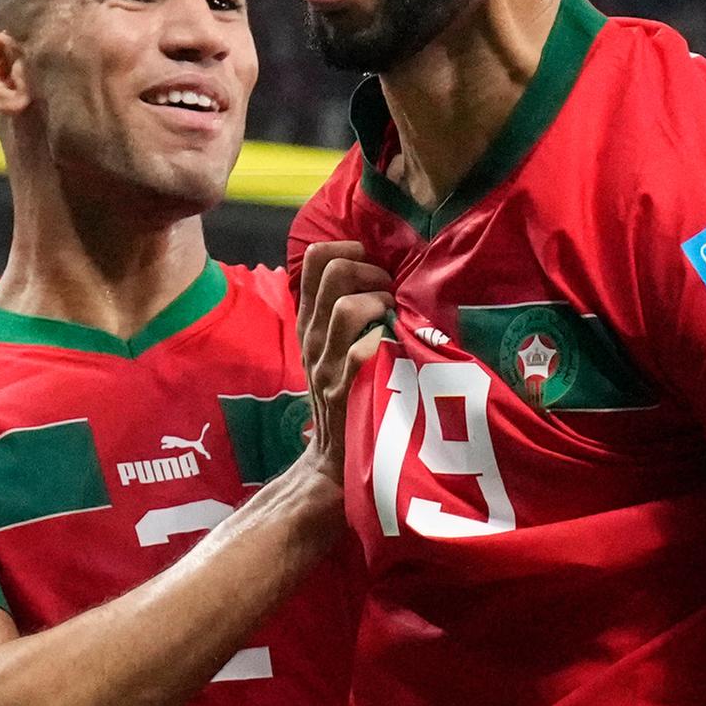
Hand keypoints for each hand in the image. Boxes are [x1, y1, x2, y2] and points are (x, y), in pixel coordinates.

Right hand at [295, 240, 395, 480]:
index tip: (370, 260)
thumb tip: (376, 271)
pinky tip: (397, 348)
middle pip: (334, 273)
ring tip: (393, 317)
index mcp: (309, 322)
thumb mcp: (330, 350)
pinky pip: (365, 349)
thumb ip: (341, 312)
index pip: (313, 261)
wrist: (331, 458)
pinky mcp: (346, 389)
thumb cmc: (342, 396)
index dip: (346, 248)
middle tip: (388, 291)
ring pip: (348, 307)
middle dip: (371, 270)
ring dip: (381, 302)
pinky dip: (386, 341)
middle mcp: (313, 338)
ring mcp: (328, 363)